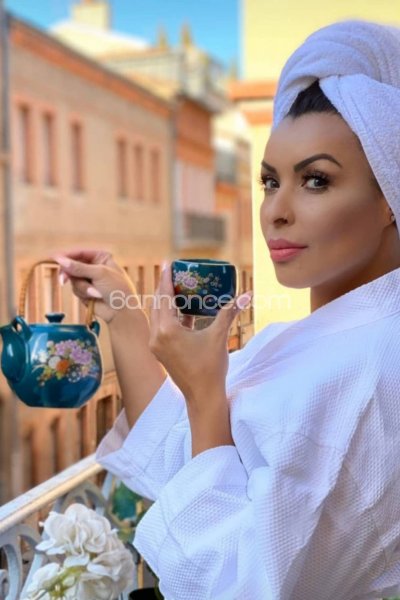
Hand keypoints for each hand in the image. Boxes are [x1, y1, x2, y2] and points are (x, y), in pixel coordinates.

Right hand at [52, 249, 138, 323]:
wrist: (121, 312)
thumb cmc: (117, 290)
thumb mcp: (99, 274)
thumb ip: (79, 267)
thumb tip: (60, 260)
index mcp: (101, 257)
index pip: (80, 253)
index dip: (67, 255)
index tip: (55, 258)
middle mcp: (94, 266)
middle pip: (72, 265)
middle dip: (70, 273)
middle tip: (63, 280)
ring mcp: (89, 279)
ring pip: (73, 278)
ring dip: (82, 287)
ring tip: (95, 293)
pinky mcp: (85, 290)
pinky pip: (75, 289)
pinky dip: (83, 293)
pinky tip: (94, 297)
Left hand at [148, 262, 251, 407]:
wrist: (203, 397)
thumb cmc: (210, 367)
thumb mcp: (219, 337)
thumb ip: (229, 313)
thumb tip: (247, 294)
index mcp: (167, 330)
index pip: (164, 296)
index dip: (166, 278)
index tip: (168, 262)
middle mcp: (156, 336)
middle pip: (157, 303)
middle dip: (164, 286)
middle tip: (173, 271)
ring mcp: (156, 345)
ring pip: (157, 315)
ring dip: (166, 301)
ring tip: (177, 286)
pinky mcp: (160, 351)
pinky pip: (161, 326)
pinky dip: (169, 315)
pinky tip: (182, 309)